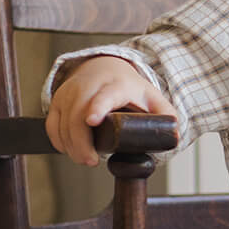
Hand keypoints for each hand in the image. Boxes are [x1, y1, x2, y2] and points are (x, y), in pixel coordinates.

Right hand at [45, 54, 175, 165]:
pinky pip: (52, 123)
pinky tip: (69, 149)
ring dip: (70, 145)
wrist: (106, 67)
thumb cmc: (130, 89)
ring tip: (85, 159)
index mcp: (117, 84)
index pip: (105, 95)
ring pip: (63, 121)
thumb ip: (166, 116)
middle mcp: (90, 85)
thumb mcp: (152, 98)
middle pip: (78, 113)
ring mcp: (71, 91)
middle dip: (81, 141)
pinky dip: (58, 139)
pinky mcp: (58, 100)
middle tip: (90, 161)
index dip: (98, 106)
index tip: (92, 120)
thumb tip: (175, 136)